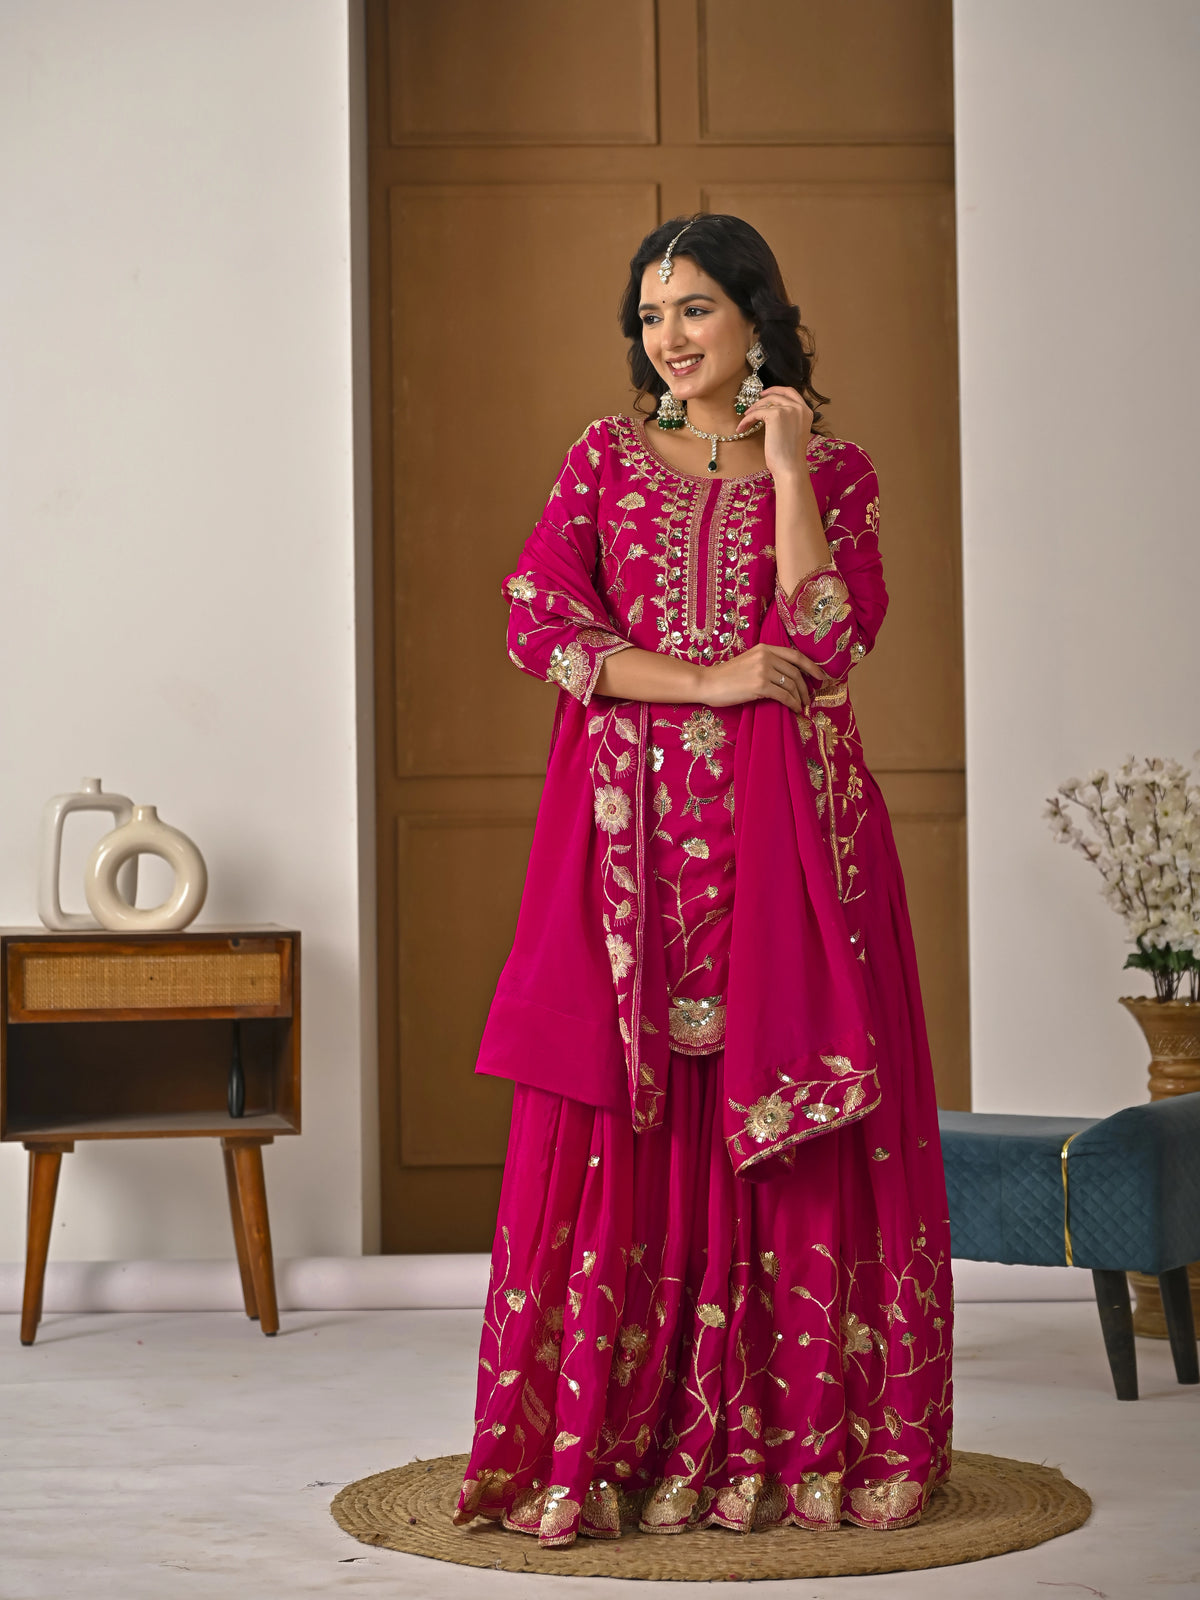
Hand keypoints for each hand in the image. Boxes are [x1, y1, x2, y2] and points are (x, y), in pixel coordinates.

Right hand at [697, 643, 828, 713]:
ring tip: (802, 706)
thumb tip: (788, 677)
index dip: (811, 666)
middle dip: (806, 687)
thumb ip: (767, 663)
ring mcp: (763, 670)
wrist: (708, 683)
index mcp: (765, 648)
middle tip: (810, 698)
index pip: (795, 655)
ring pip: (791, 685)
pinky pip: (784, 695)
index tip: (821, 676)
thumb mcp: (749, 661)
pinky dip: (792, 704)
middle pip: (796, 672)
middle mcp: (766, 656)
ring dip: (800, 698)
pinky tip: (794, 709)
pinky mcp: (760, 685)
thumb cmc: (726, 676)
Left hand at [735, 385, 812, 481]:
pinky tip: (742, 427)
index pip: (791, 392)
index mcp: (807, 412)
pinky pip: (756, 413)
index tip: (766, 394)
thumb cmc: (790, 456)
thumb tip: (772, 412)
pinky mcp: (776, 415)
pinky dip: (747, 419)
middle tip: (753, 404)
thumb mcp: (795, 432)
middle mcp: (799, 408)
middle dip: (763, 398)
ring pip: (766, 402)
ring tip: (745, 419)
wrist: (790, 467)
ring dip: (753, 409)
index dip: (777, 390)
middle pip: (778, 394)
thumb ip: (790, 419)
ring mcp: (788, 410)